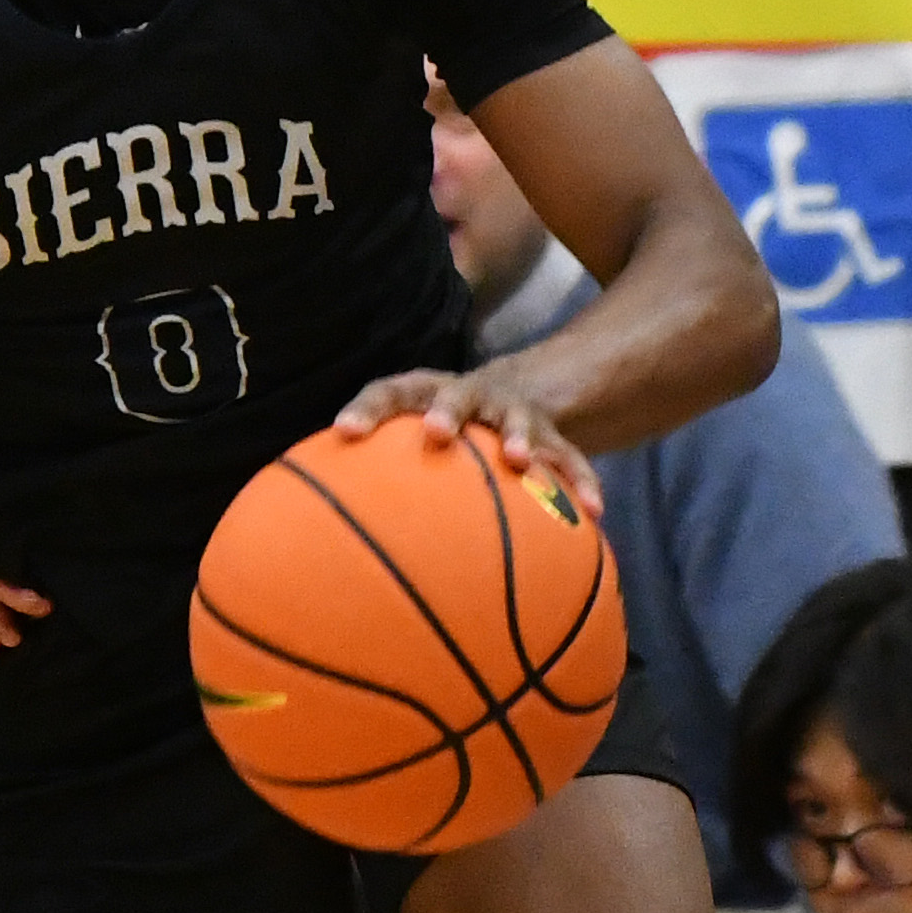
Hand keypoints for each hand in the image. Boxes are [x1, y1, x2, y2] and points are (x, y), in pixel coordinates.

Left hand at [333, 365, 602, 517]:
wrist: (509, 394)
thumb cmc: (439, 428)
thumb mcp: (407, 435)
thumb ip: (369, 467)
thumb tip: (318, 521)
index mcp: (425, 393)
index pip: (389, 392)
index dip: (367, 409)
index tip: (344, 431)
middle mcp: (470, 397)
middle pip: (456, 395)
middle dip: (445, 411)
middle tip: (435, 432)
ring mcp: (514, 414)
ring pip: (519, 421)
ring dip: (519, 437)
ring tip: (520, 461)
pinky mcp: (552, 437)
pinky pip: (570, 460)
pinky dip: (582, 483)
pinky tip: (594, 514)